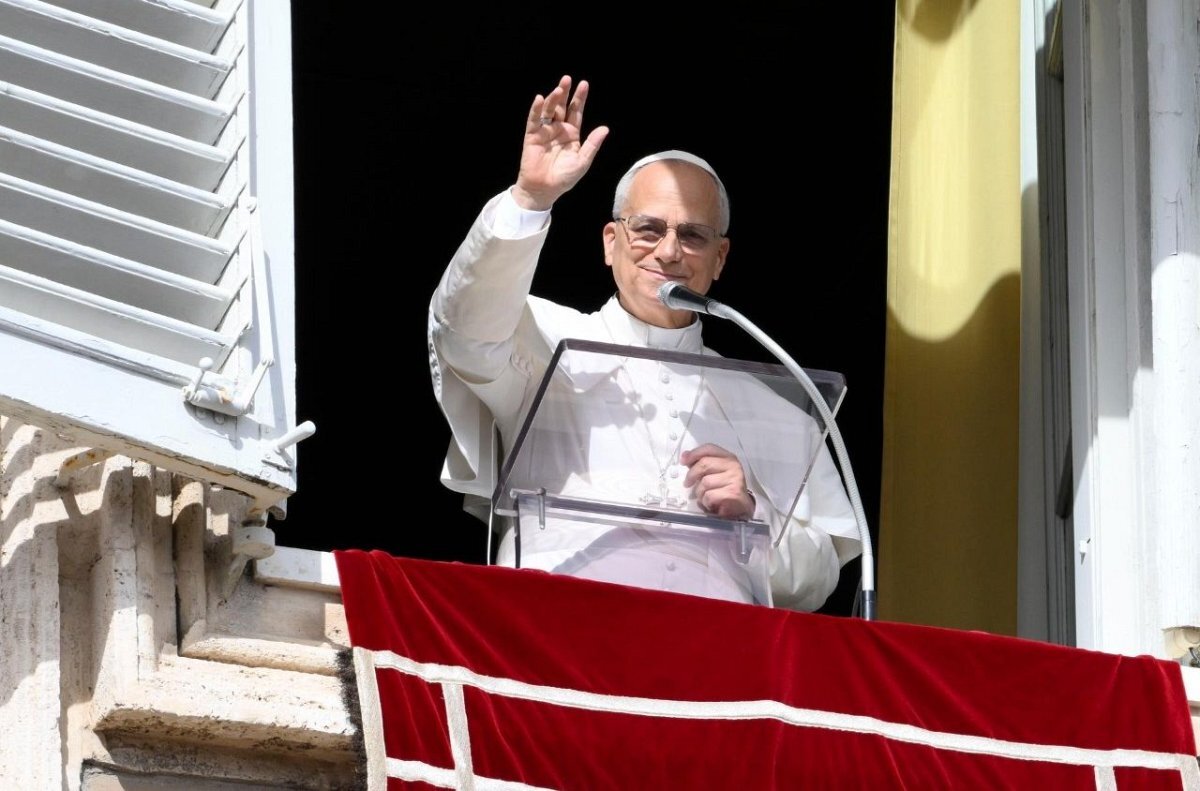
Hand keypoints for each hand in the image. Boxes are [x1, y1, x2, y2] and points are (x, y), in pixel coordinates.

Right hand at [511, 75, 609, 210]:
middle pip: (562, 107)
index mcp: (571, 134)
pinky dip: (536, 109)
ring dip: (553, 99)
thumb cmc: (564, 178)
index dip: (579, 99)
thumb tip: (605, 128)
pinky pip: (534, 120)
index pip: (576, 112)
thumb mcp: (582, 161)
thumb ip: (592, 144)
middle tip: (568, 79)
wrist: (544, 189)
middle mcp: (558, 129)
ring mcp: (545, 131)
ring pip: (549, 111)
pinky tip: (540, 99)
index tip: (584, 84)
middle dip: (565, 93)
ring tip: (558, 89)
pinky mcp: (532, 135)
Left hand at [681, 444, 756, 519]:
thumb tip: (685, 457)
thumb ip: (701, 464)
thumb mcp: (714, 473)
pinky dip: (706, 502)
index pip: (709, 449)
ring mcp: (734, 479)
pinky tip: (711, 503)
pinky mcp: (733, 493)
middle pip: (704, 464)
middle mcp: (733, 466)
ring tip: (705, 496)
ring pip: (705, 482)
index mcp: (728, 458)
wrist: (740, 507)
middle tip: (688, 483)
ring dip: (700, 493)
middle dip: (691, 475)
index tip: (684, 460)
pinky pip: (710, 495)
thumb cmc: (725, 489)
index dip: (694, 453)